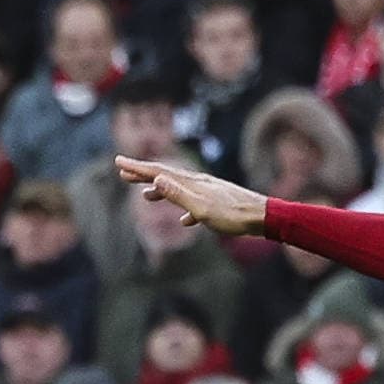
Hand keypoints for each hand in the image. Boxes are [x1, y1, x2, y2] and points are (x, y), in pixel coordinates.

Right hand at [117, 157, 266, 236]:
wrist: (265, 218)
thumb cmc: (234, 215)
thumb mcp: (202, 208)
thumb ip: (178, 194)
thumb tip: (156, 179)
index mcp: (192, 183)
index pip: (159, 172)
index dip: (137, 168)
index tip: (118, 161)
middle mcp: (200, 183)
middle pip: (167, 177)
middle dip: (144, 175)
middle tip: (123, 174)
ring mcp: (210, 192)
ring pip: (180, 190)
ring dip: (161, 192)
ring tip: (147, 196)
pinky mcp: (220, 203)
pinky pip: (196, 205)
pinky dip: (185, 210)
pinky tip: (184, 221)